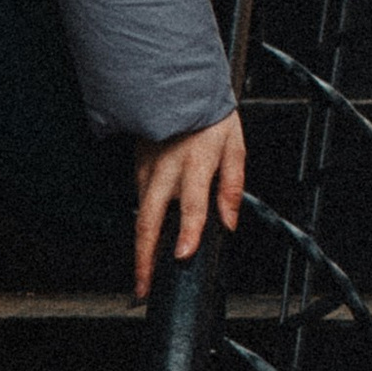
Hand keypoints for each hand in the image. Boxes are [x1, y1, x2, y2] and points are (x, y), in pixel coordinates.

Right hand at [131, 113, 246, 302]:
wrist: (177, 82)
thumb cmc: (209, 113)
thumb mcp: (234, 145)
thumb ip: (232, 185)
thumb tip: (230, 223)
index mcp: (195, 164)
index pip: (191, 205)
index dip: (188, 232)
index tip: (182, 256)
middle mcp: (166, 170)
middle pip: (149, 221)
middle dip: (144, 259)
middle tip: (143, 288)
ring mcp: (147, 168)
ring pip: (139, 214)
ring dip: (139, 247)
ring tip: (142, 275)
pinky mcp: (137, 165)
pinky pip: (138, 198)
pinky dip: (140, 222)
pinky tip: (145, 240)